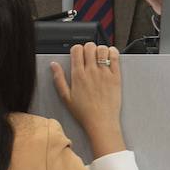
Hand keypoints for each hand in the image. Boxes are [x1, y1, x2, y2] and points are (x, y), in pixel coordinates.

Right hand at [50, 42, 125, 156]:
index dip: (76, 49)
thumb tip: (53, 65)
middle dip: (88, 48)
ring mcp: (105, 73)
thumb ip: (59, 79)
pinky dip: (113, 52)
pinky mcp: (116, 77)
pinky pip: (115, 57)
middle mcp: (91, 72)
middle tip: (88, 55)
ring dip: (100, 49)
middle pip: (89, 46)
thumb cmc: (84, 112)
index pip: (76, 50)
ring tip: (99, 57)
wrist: (101, 122)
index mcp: (78, 75)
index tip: (78, 55)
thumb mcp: (65, 97)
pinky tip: (109, 57)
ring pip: (102, 49)